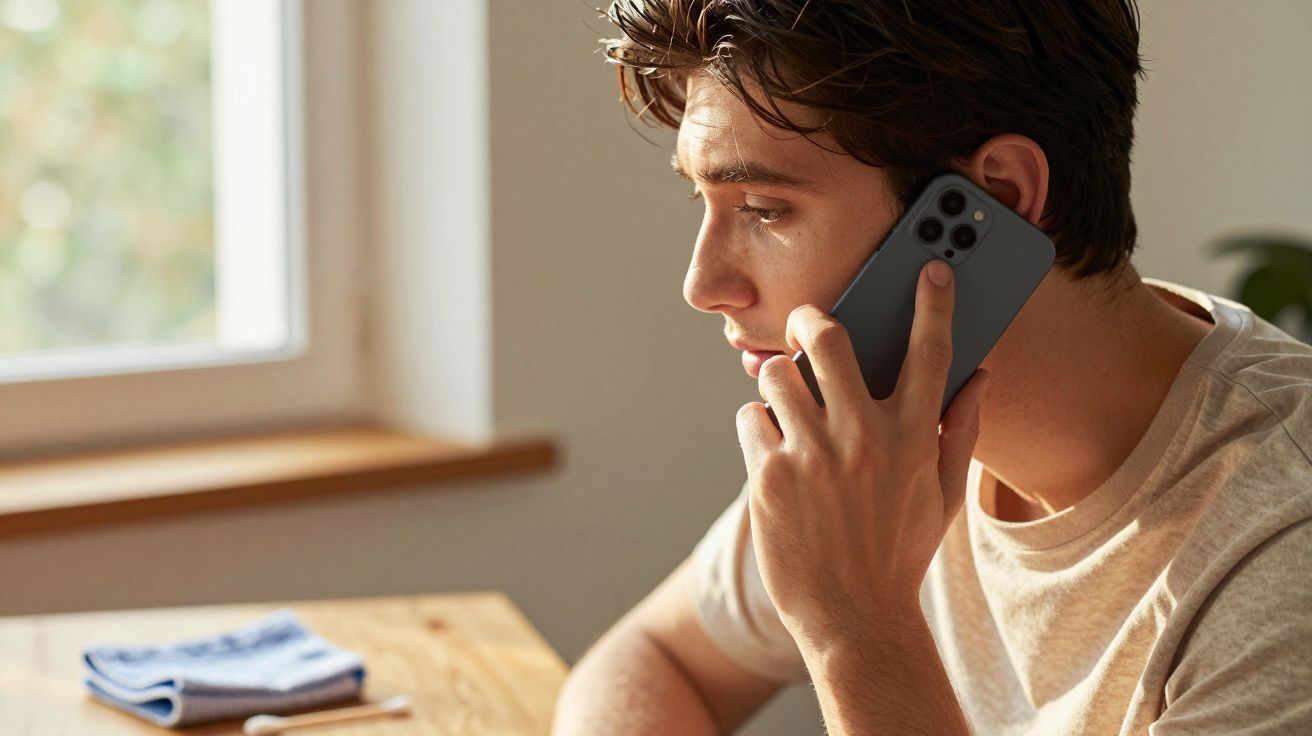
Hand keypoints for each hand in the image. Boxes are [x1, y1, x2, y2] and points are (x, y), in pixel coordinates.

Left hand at [735, 259, 989, 651]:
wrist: (853, 619)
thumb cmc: (899, 552)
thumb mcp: (943, 496)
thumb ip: (961, 431)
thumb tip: (981, 377)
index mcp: (915, 437)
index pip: (931, 351)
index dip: (933, 302)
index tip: (932, 267)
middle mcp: (865, 437)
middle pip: (829, 337)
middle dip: (811, 320)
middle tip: (805, 327)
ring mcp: (813, 455)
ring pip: (776, 373)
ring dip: (778, 380)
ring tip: (788, 404)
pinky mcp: (769, 476)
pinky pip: (751, 420)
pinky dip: (759, 430)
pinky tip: (774, 456)